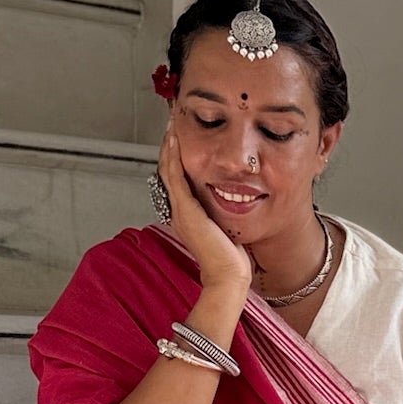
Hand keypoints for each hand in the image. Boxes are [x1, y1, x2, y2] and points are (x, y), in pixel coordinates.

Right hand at [158, 120, 251, 292]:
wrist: (229, 276)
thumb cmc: (231, 260)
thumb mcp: (226, 229)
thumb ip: (222, 215)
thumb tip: (235, 203)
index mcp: (186, 217)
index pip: (177, 182)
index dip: (176, 160)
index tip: (180, 140)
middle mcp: (179, 212)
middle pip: (168, 173)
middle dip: (170, 149)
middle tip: (171, 126)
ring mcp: (180, 211)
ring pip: (167, 171)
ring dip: (168, 147)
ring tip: (170, 126)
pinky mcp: (185, 210)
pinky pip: (174, 177)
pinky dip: (172, 157)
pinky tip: (173, 140)